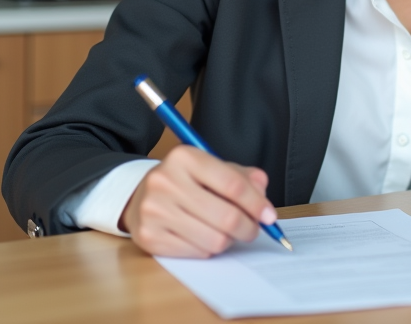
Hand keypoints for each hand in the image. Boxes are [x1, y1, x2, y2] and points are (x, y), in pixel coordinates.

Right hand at [119, 146, 277, 257]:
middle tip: (253, 229)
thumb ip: (242, 177)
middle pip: (226, 217)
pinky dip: (208, 249)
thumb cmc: (186, 181)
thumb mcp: (213, 168)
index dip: (257, 204)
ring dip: (228, 240)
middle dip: (249, 228)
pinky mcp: (149, 237)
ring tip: (225, 231)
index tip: (269, 216)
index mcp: (184, 157)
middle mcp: (165, 181)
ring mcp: (154, 211)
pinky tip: (203, 236)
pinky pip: (197, 253)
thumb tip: (262, 195)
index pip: (233, 184)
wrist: (140, 196)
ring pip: (214, 240)